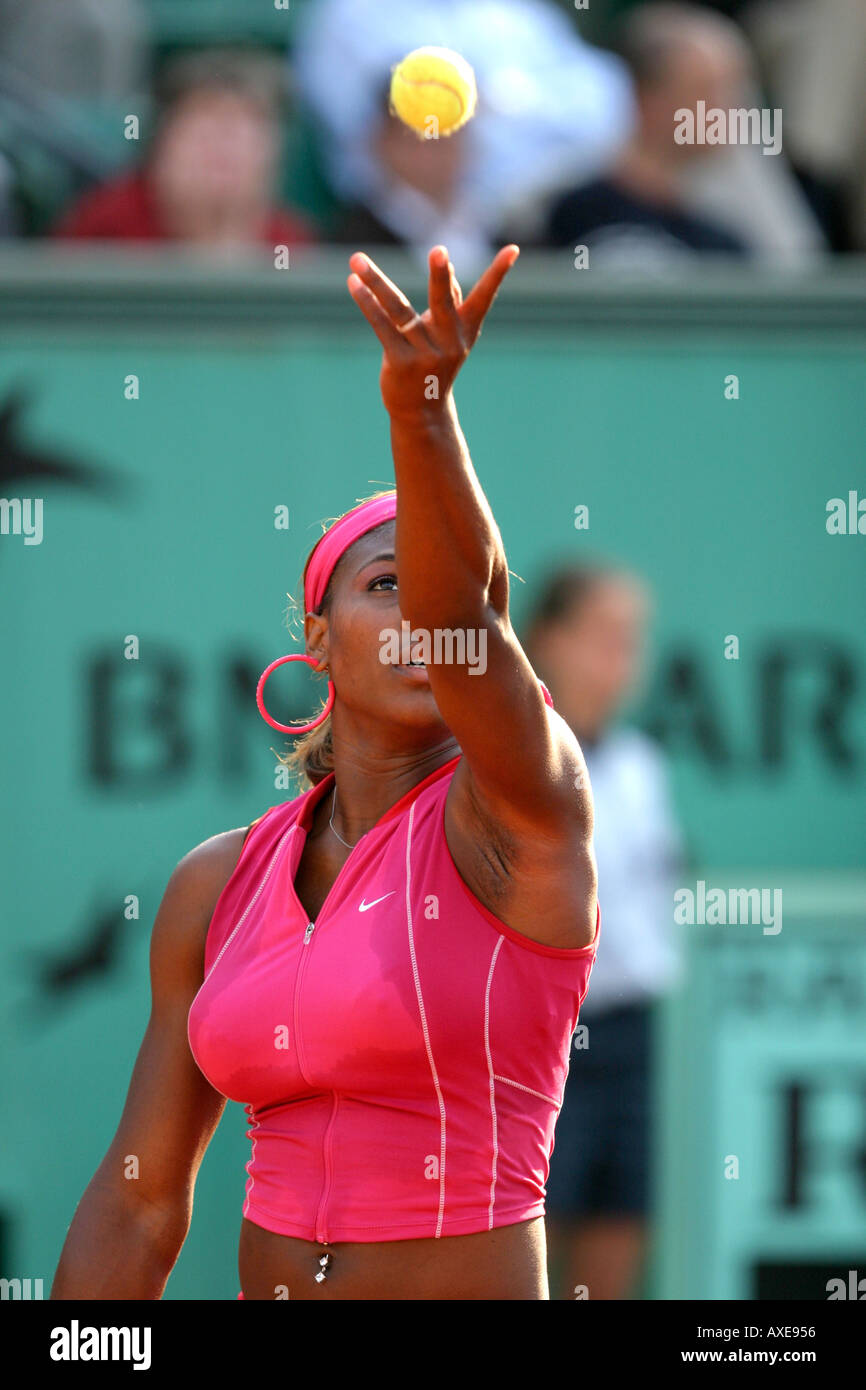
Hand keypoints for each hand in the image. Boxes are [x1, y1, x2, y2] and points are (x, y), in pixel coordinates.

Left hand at [346, 243, 518, 419]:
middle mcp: (449, 341)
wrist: (422, 413)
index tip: (514, 249)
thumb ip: (450, 302)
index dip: (498, 274)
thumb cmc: (434, 364)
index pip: (484, 297)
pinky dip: (367, 304)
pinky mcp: (401, 364)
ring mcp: (425, 354)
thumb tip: (448, 266)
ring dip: (376, 282)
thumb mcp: (449, 336)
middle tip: (439, 250)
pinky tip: (354, 284)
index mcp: (465, 331)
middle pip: (442, 302)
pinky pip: (382, 327)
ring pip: (399, 310)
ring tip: (357, 259)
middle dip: (441, 276)